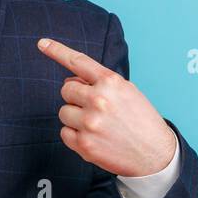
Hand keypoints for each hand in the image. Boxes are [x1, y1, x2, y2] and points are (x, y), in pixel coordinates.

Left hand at [37, 37, 176, 176]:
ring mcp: (89, 123)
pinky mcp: (84, 144)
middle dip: (75, 98)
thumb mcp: (127, 92)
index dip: (57, 50)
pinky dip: (75, 136)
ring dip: (75, 118)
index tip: (42, 43)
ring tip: (98, 125)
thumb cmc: (141, 121)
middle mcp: (98, 100)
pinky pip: (65, 133)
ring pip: (64, 112)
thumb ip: (99, 83)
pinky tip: (95, 138)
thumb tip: (70, 82)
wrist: (156, 154)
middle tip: (94, 109)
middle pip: (65, 90)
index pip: (78, 61)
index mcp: (111, 82)